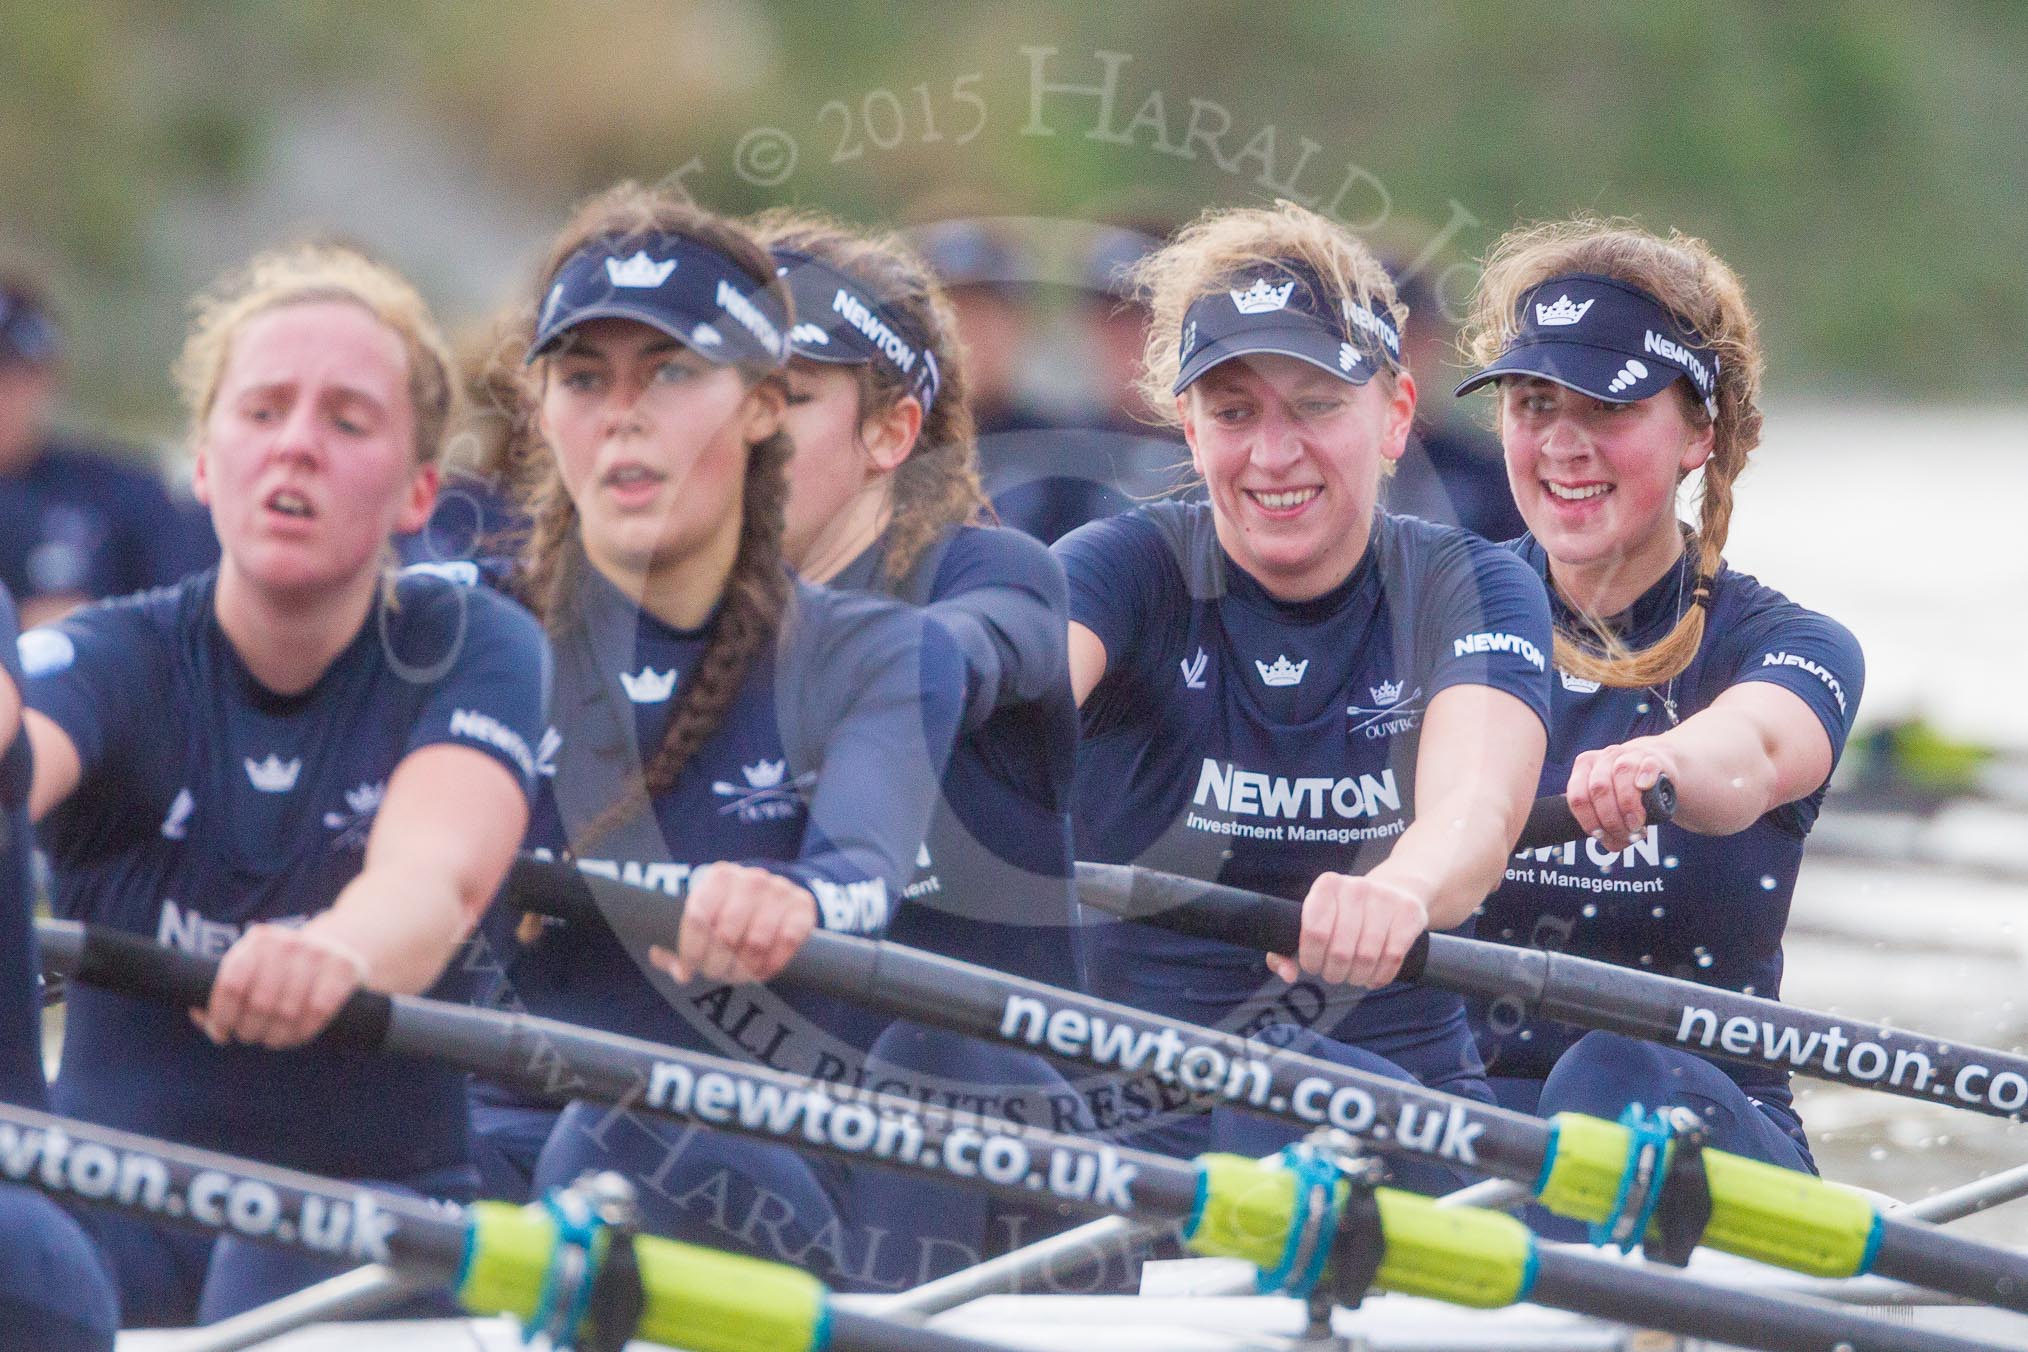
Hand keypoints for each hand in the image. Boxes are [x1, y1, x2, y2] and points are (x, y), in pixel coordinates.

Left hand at [195, 923, 371, 1049]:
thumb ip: (227, 990)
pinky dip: (303, 1033)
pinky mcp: (344, 969)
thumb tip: (198, 1014)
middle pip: (258, 1003)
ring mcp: (318, 954)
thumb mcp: (256, 968)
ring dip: (276, 1036)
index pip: (230, 983)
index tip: (222, 1034)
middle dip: (250, 1030)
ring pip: (287, 1012)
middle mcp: (288, 943)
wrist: (341, 948)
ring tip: (273, 1040)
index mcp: (259, 940)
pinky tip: (297, 1036)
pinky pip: (317, 1013)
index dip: (221, 1015)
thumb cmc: (287, 969)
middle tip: (251, 1037)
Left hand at [648, 862, 817, 984]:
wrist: (774, 898)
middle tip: (717, 974)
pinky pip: (786, 944)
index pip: (697, 916)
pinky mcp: (802, 907)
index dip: (690, 950)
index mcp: (719, 876)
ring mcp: (780, 890)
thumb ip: (679, 945)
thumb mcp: (703, 919)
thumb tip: (681, 972)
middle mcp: (751, 879)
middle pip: (726, 935)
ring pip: (756, 943)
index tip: (690, 968)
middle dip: (717, 964)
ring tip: (738, 975)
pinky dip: (771, 965)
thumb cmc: (728, 913)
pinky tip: (760, 971)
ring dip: (744, 969)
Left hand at [1266, 871, 1428, 988]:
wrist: (1397, 890)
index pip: (1315, 932)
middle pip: (1341, 951)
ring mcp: (1386, 899)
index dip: (1312, 959)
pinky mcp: (1409, 914)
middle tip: (1335, 974)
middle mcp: (1356, 888)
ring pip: (1367, 958)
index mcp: (1327, 886)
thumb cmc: (1345, 913)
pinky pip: (1392, 958)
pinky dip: (1380, 977)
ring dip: (1357, 977)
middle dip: (1334, 973)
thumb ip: (1287, 949)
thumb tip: (1287, 974)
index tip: (1314, 966)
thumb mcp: (1315, 919)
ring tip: (1354, 976)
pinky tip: (1374, 977)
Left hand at [1567, 738, 1679, 850]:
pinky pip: (1647, 764)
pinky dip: (1645, 777)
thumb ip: (1602, 822)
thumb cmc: (1626, 791)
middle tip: (1626, 833)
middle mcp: (1603, 758)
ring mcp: (1628, 755)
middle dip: (1611, 818)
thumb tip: (1611, 843)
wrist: (1656, 767)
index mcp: (1584, 768)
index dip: (1589, 821)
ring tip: (1637, 824)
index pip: (1577, 798)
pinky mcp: (1653, 757)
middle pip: (1599, 789)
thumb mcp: (1607, 804)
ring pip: (1621, 773)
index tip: (1602, 835)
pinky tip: (1645, 788)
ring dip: (1628, 805)